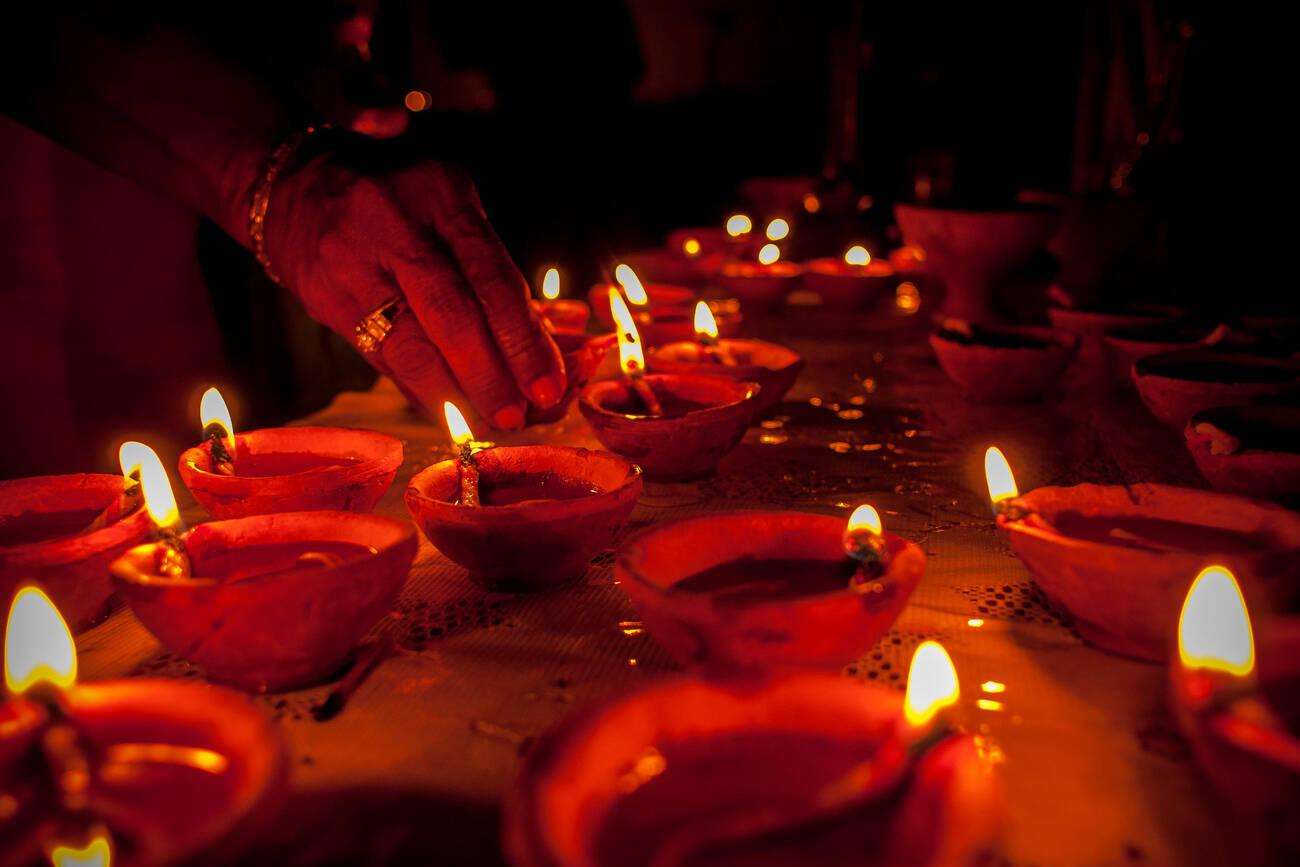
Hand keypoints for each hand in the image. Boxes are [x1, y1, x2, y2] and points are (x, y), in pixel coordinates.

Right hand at [261, 148, 564, 429]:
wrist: (295, 187)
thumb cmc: (402, 202)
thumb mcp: (450, 206)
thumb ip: (491, 270)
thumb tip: (543, 348)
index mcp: (441, 195)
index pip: (491, 277)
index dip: (522, 338)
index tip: (548, 384)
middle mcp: (394, 225)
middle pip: (450, 316)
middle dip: (490, 376)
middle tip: (520, 416)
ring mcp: (352, 263)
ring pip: (410, 347)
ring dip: (454, 396)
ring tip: (488, 424)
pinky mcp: (326, 301)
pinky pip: (381, 360)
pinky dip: (420, 391)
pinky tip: (449, 413)